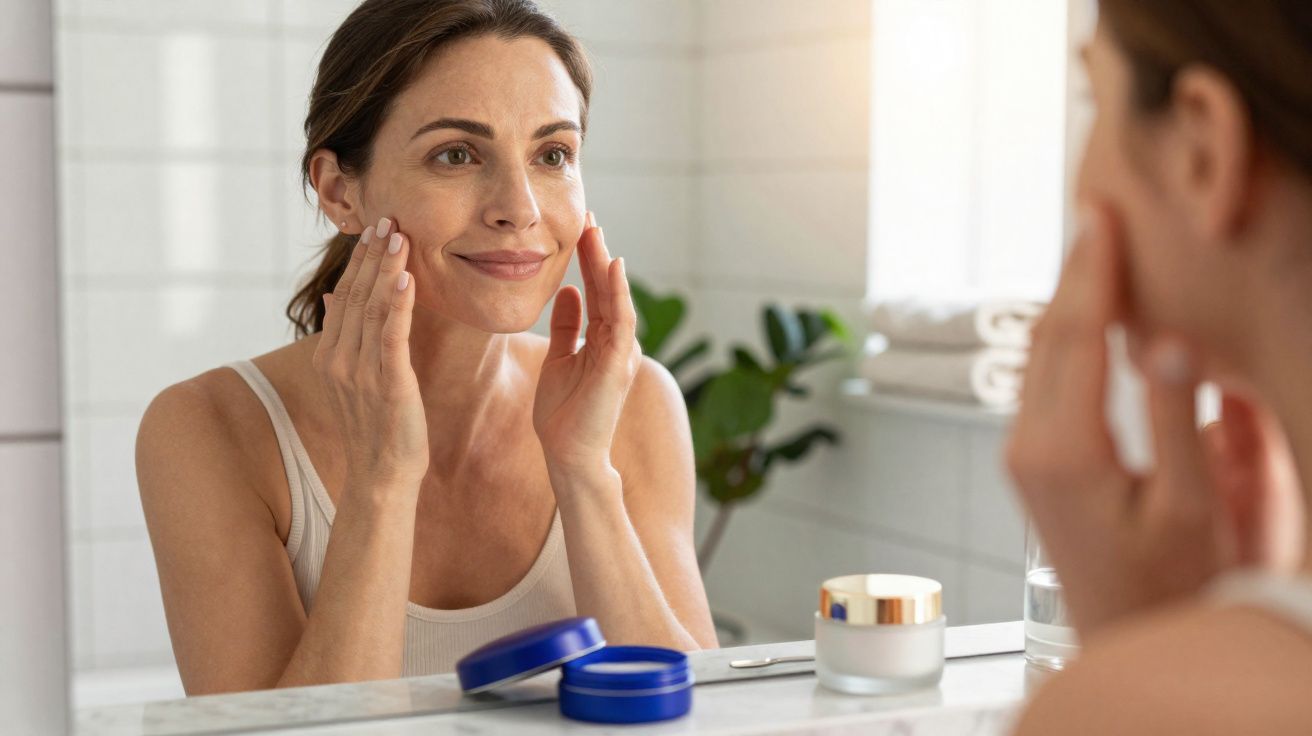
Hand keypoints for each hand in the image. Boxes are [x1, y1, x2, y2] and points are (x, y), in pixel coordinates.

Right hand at [312, 218, 428, 492]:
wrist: (382, 476)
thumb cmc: (376, 428)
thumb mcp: (355, 378)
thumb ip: (345, 337)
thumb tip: (335, 297)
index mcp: (330, 356)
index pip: (345, 297)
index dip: (359, 261)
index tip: (374, 228)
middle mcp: (338, 360)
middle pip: (355, 295)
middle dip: (371, 255)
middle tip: (387, 217)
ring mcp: (360, 373)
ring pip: (372, 309)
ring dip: (385, 269)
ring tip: (398, 234)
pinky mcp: (387, 385)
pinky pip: (391, 336)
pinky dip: (398, 304)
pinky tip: (406, 278)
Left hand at [533, 212, 641, 479]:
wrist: (569, 455)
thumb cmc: (563, 415)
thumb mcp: (559, 360)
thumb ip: (566, 328)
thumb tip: (568, 292)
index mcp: (602, 340)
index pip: (596, 290)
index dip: (587, 259)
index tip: (577, 228)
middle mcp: (617, 342)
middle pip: (608, 287)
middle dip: (596, 251)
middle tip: (587, 216)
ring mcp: (621, 351)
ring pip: (616, 297)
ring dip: (605, 263)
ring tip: (595, 230)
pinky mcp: (619, 363)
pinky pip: (621, 320)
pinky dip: (618, 292)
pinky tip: (611, 266)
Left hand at [1006, 204, 1290, 635]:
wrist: (1129, 641)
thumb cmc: (1172, 586)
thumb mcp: (1191, 508)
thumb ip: (1177, 422)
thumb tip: (1165, 340)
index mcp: (1064, 451)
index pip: (1077, 335)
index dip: (1093, 271)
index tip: (1102, 215)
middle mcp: (1029, 446)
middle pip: (1049, 336)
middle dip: (1075, 273)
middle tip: (1096, 214)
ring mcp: (1023, 455)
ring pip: (1039, 356)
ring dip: (1067, 301)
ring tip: (1093, 250)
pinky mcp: (1032, 463)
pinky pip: (1044, 380)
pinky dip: (1066, 338)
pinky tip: (1089, 318)